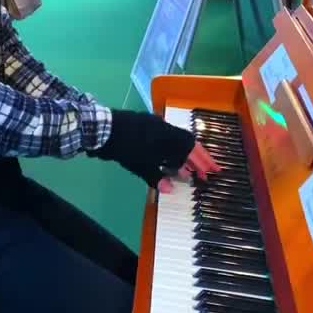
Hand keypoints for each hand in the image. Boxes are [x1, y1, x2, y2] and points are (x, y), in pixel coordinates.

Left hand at [90, 109, 219, 188]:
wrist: (102, 128)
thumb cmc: (123, 147)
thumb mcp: (139, 165)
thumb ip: (155, 177)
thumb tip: (170, 189)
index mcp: (167, 136)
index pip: (191, 148)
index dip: (202, 161)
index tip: (211, 172)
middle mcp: (164, 127)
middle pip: (187, 142)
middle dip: (197, 158)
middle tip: (206, 171)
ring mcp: (154, 124)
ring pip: (176, 139)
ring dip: (184, 154)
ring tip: (189, 169)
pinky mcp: (145, 124)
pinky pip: (166, 136)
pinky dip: (172, 149)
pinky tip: (169, 159)